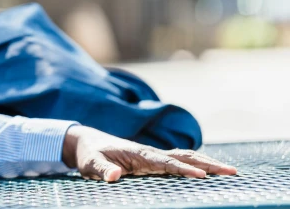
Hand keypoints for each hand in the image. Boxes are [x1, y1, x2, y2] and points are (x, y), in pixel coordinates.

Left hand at [62, 125, 237, 181]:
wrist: (87, 141)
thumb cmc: (90, 154)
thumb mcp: (91, 163)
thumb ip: (102, 169)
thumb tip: (114, 175)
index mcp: (138, 154)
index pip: (165, 163)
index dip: (183, 170)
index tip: (202, 177)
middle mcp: (150, 153)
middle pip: (184, 157)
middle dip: (208, 164)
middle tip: (232, 172)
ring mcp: (153, 155)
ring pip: (185, 157)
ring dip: (207, 163)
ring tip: (230, 171)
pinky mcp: (153, 160)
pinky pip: (179, 161)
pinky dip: (196, 164)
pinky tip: (209, 170)